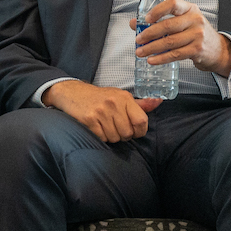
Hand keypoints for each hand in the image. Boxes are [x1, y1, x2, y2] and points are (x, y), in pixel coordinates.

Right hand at [44, 80, 160, 142]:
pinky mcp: (89, 119)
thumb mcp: (120, 96)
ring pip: (114, 137)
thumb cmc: (99, 97)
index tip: (134, 131)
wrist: (72, 92)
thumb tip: (159, 102)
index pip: (141, 121)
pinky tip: (96, 128)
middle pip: (127, 133)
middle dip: (123, 135)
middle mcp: (113, 103)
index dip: (139, 131)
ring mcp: (100, 111)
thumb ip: (140, 104)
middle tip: (115, 128)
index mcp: (124, 98)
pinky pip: (101, 137)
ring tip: (105, 127)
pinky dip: (100, 137)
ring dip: (111, 137)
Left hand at [134, 0, 230, 74]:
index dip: (158, 10)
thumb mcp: (182, 21)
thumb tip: (134, 24)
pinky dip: (161, 58)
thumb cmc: (195, 32)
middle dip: (149, 33)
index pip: (173, 4)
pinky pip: (175, 54)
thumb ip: (160, 20)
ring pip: (169, 42)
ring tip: (140, 52)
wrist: (217, 49)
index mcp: (190, 9)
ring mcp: (197, 35)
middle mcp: (195, 20)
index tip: (146, 19)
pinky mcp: (197, 50)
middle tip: (138, 40)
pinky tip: (152, 60)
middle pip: (168, 25)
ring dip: (152, 48)